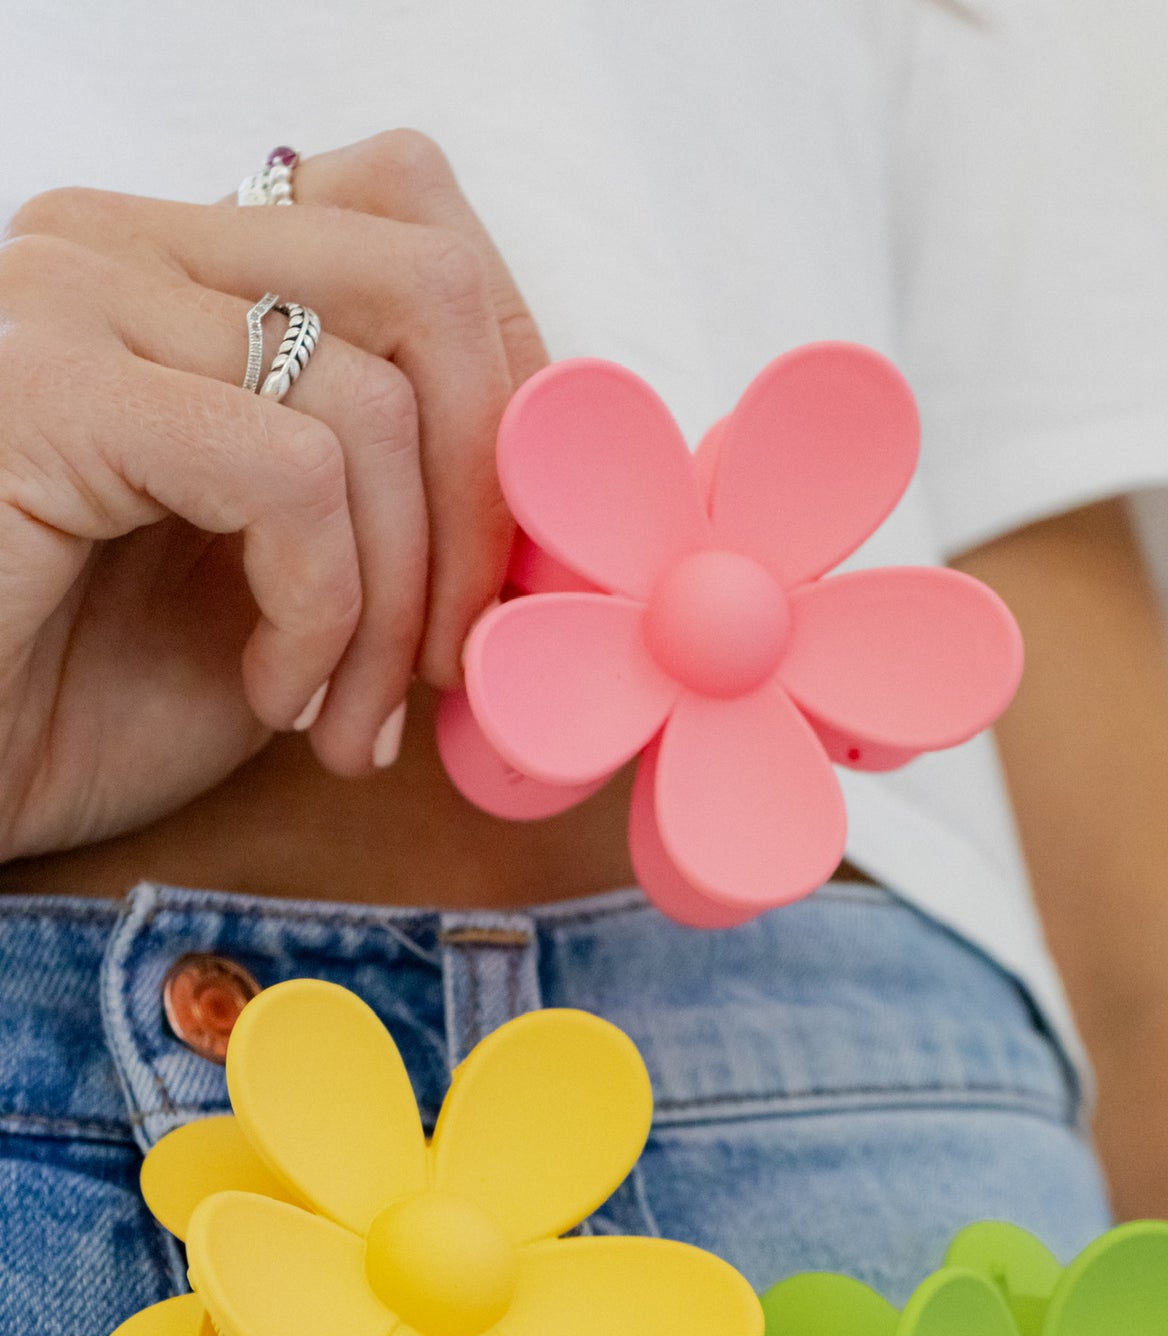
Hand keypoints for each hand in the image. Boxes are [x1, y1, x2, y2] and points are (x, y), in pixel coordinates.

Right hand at [0, 130, 544, 859]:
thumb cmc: (88, 700)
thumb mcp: (291, 587)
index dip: (507, 387)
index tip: (505, 557)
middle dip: (482, 500)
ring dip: (398, 605)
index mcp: (188, 269)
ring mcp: (76, 297)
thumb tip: (553, 492)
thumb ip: (399, 501)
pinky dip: (322, 612)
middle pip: (427, 282)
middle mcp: (126, 246)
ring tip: (345, 717)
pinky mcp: (48, 384)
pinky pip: (291, 473)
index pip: (418, 221)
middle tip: (448, 657)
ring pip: (373, 403)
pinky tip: (272, 693)